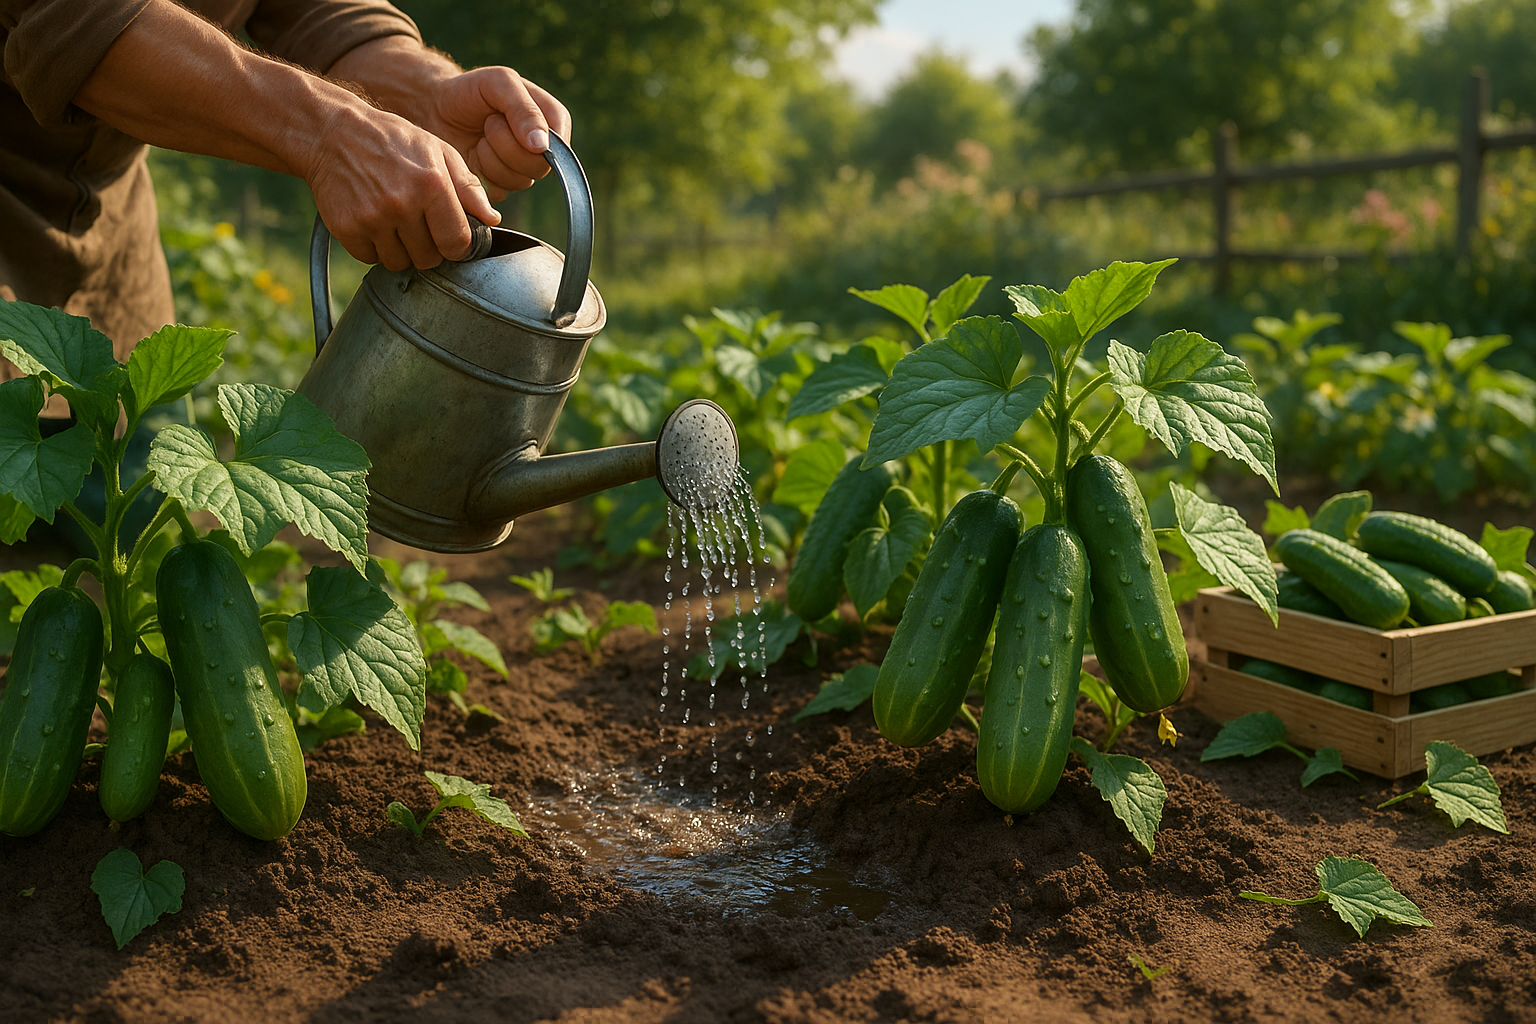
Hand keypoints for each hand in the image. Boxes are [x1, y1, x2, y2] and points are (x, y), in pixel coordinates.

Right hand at [303, 103, 500, 270]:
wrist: (332, 132)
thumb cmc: (393, 142)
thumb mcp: (438, 152)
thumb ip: (468, 187)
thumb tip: (492, 220)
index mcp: (432, 185)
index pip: (457, 244)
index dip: (457, 245)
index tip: (449, 238)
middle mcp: (403, 204)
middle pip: (429, 259)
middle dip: (428, 248)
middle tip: (418, 225)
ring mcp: (373, 218)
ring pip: (400, 263)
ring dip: (401, 250)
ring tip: (395, 221)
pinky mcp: (347, 228)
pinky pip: (371, 258)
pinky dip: (374, 247)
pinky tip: (373, 222)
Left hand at [421, 67, 572, 200]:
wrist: (434, 109)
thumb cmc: (470, 91)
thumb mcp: (498, 84)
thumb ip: (524, 110)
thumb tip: (543, 146)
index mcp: (550, 120)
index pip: (560, 144)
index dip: (534, 139)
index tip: (504, 118)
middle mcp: (541, 149)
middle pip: (540, 167)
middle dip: (506, 145)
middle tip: (488, 124)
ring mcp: (521, 170)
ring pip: (519, 181)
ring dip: (490, 157)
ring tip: (479, 138)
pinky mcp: (501, 186)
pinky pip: (500, 192)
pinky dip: (480, 173)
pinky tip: (473, 155)